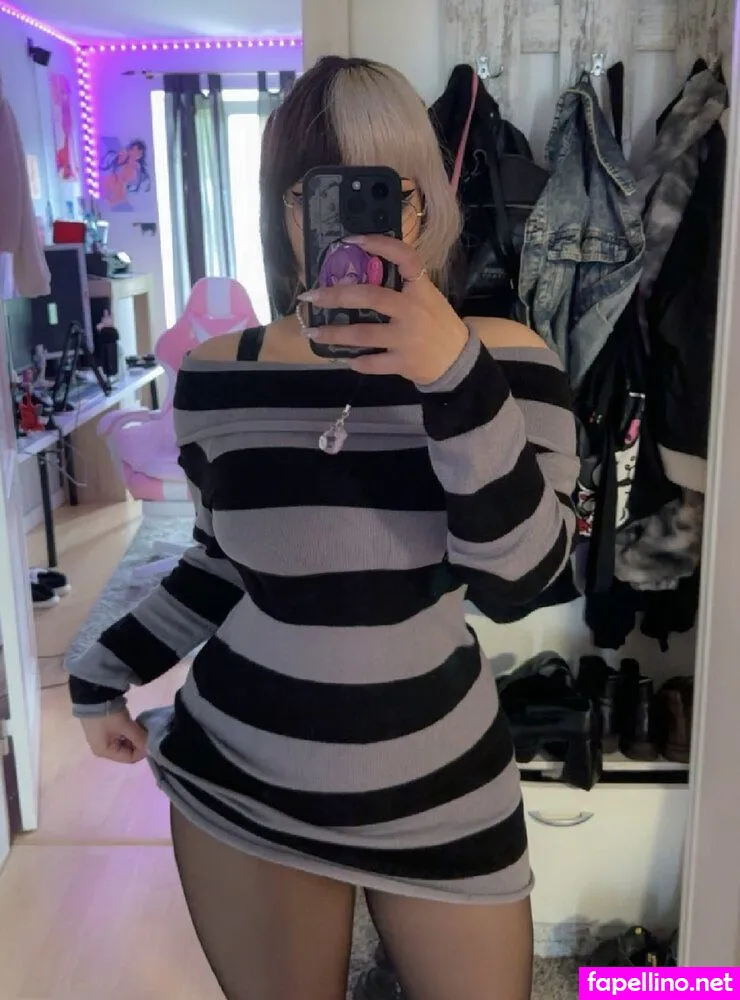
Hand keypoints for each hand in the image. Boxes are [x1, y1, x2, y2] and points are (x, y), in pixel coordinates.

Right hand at [79, 708, 147, 764]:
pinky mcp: (105, 729)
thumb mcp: (125, 726)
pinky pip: (121, 735)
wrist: (93, 694)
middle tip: (147, 732)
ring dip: (135, 736)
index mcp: (104, 752)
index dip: (142, 751)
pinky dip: (129, 731)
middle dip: (139, 742)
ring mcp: (103, 738)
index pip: (129, 758)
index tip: (151, 739)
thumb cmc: (108, 715)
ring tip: (141, 726)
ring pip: (125, 742)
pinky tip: (135, 723)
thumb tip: (151, 746)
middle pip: (127, 751)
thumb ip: (139, 738)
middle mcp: (102, 748)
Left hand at [298, 235, 469, 383]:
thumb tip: (363, 273)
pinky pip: (372, 363)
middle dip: (336, 295)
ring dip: (333, 334)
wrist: (458, 361)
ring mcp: (407, 338)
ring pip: (363, 333)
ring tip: (312, 332)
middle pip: (370, 296)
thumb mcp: (428, 298)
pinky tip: (345, 359)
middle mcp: (413, 311)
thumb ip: (403, 287)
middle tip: (312, 296)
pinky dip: (357, 362)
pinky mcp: (403, 362)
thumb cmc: (438, 325)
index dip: (379, 244)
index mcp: (421, 289)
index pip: (404, 257)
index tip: (352, 240)